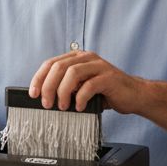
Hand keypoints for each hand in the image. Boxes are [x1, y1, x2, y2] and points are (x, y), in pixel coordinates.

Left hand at [29, 50, 148, 114]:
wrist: (133, 95)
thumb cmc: (105, 93)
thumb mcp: (81, 88)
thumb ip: (65, 87)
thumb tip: (43, 97)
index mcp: (77, 58)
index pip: (51, 63)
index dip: (39, 78)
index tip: (33, 94)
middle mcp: (87, 58)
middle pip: (59, 67)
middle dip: (48, 86)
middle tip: (46, 104)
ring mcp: (99, 66)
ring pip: (72, 73)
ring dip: (62, 91)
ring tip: (62, 107)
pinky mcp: (109, 77)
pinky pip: (90, 85)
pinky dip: (80, 97)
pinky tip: (79, 107)